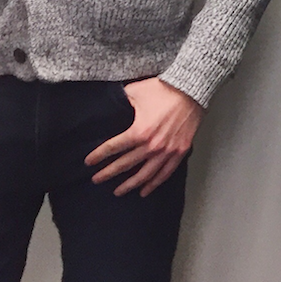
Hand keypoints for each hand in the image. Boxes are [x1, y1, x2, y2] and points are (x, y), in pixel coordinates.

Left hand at [84, 77, 202, 195]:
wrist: (192, 90)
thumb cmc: (164, 90)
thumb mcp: (136, 91)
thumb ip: (120, 99)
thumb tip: (109, 102)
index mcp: (139, 131)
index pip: (112, 148)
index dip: (98, 156)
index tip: (89, 162)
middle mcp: (152, 145)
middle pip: (125, 165)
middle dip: (108, 173)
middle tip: (97, 179)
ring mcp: (167, 150)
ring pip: (144, 175)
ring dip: (130, 184)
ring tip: (118, 191)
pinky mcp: (180, 151)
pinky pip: (166, 172)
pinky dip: (154, 183)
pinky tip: (145, 190)